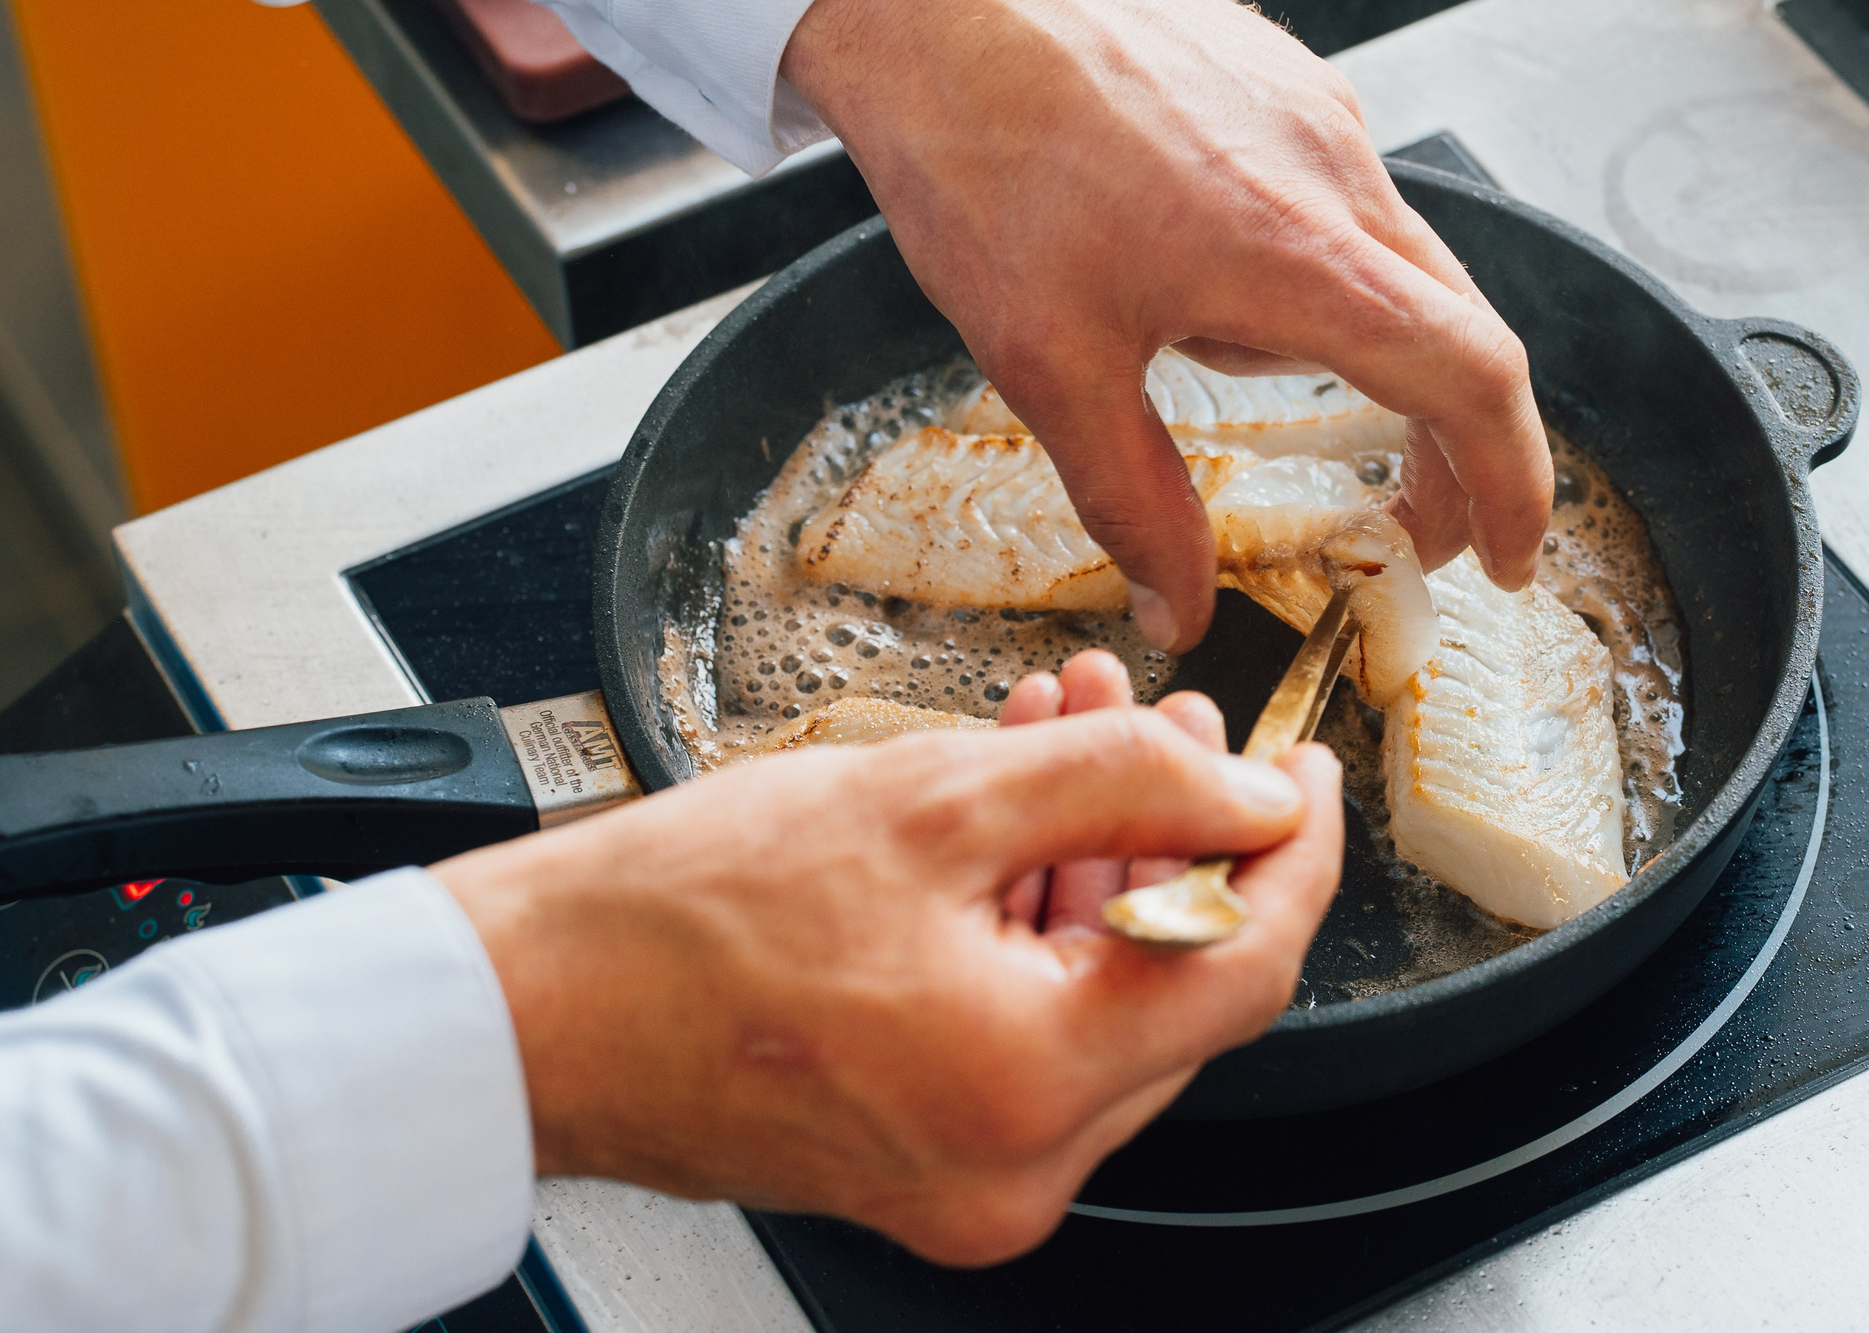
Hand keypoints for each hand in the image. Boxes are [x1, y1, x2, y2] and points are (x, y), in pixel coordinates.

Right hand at [432, 656, 1341, 1264]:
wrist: (526, 1010)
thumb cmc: (676, 921)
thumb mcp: (932, 800)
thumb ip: (1123, 784)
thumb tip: (1247, 797)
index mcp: (1027, 1089)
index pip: (1245, 966)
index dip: (1292, 851)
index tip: (1301, 775)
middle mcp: (1014, 1170)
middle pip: (1179, 987)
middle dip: (1180, 836)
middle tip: (1169, 729)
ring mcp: (969, 1179)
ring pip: (1104, 1000)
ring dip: (1105, 863)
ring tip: (1075, 736)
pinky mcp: (926, 1159)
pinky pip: (1032, 1032)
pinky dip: (1038, 924)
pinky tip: (1016, 816)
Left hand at [781, 0, 1552, 650]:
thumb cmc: (978, 151)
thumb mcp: (1050, 363)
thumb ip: (1134, 502)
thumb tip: (1182, 608)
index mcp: (1298, 250)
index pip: (1473, 379)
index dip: (1512, 483)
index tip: (1506, 555)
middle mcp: (1335, 168)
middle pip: (1459, 328)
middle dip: (1452, 445)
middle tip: (1410, 527)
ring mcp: (1318, 111)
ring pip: (1394, 263)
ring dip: (1359, 349)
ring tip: (1207, 356)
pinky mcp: (1284, 78)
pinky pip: (1341, 197)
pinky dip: (1318, 270)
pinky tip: (1200, 274)